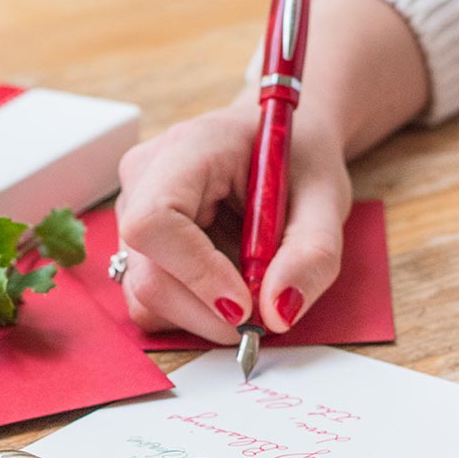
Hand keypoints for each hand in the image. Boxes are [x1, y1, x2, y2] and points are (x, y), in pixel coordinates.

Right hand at [112, 0, 428, 342]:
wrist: (284, 142)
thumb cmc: (301, 160)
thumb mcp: (327, 199)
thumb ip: (312, 255)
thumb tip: (277, 314)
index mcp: (187, 148)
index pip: (155, 221)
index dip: (196, 274)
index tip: (246, 305)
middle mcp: (144, 178)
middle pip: (148, 273)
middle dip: (208, 312)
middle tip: (264, 313)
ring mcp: (131, 211)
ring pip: (144, 295)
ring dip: (202, 314)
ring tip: (250, 288)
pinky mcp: (137, 243)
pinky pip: (150, 299)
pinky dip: (193, 310)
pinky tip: (227, 284)